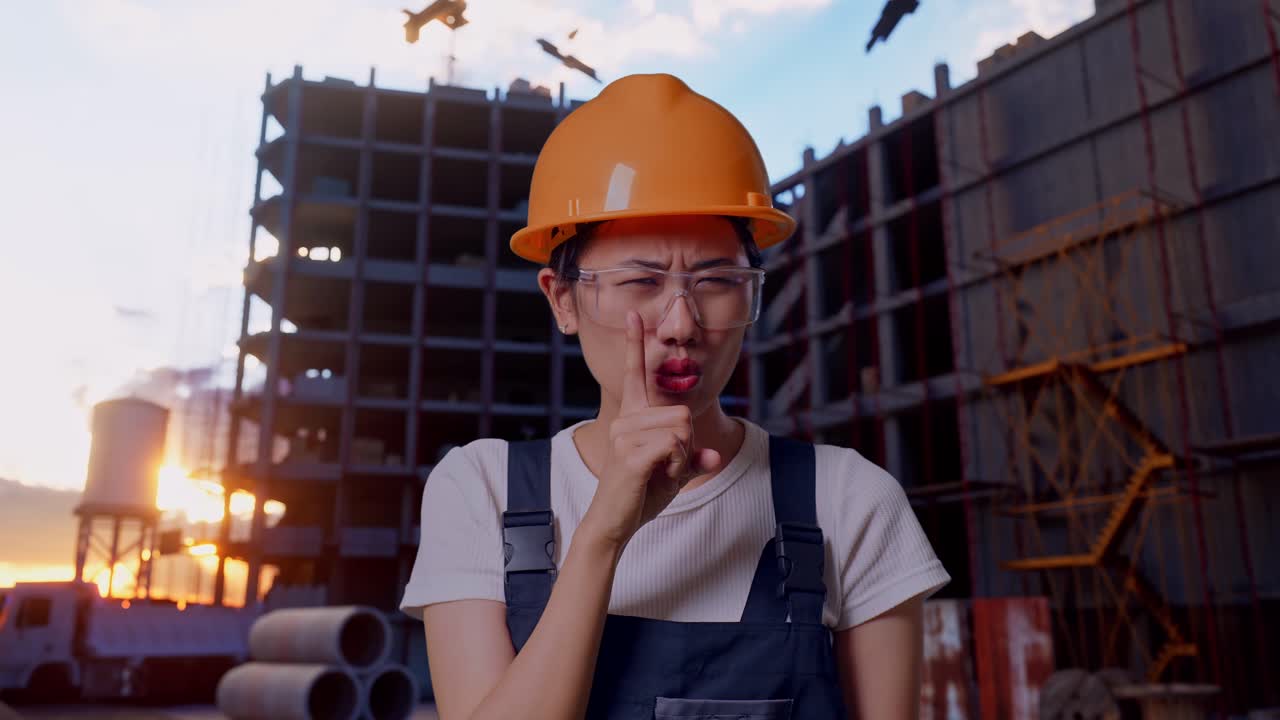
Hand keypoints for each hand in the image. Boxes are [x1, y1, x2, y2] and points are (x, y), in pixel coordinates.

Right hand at [582, 311, 723, 547]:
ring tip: (658, 472)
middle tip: (665, 466)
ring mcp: (625, 435)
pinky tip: (657, 478)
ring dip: (681, 457)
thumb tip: (713, 456)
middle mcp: (625, 420)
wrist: (614, 522)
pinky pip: (674, 446)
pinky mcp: (631, 454)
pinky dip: (676, 466)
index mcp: (631, 417)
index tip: (634, 316)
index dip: (634, 344)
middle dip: (686, 444)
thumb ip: (692, 459)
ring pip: (681, 429)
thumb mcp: (672, 473)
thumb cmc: (639, 495)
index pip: (634, 374)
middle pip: (682, 413)